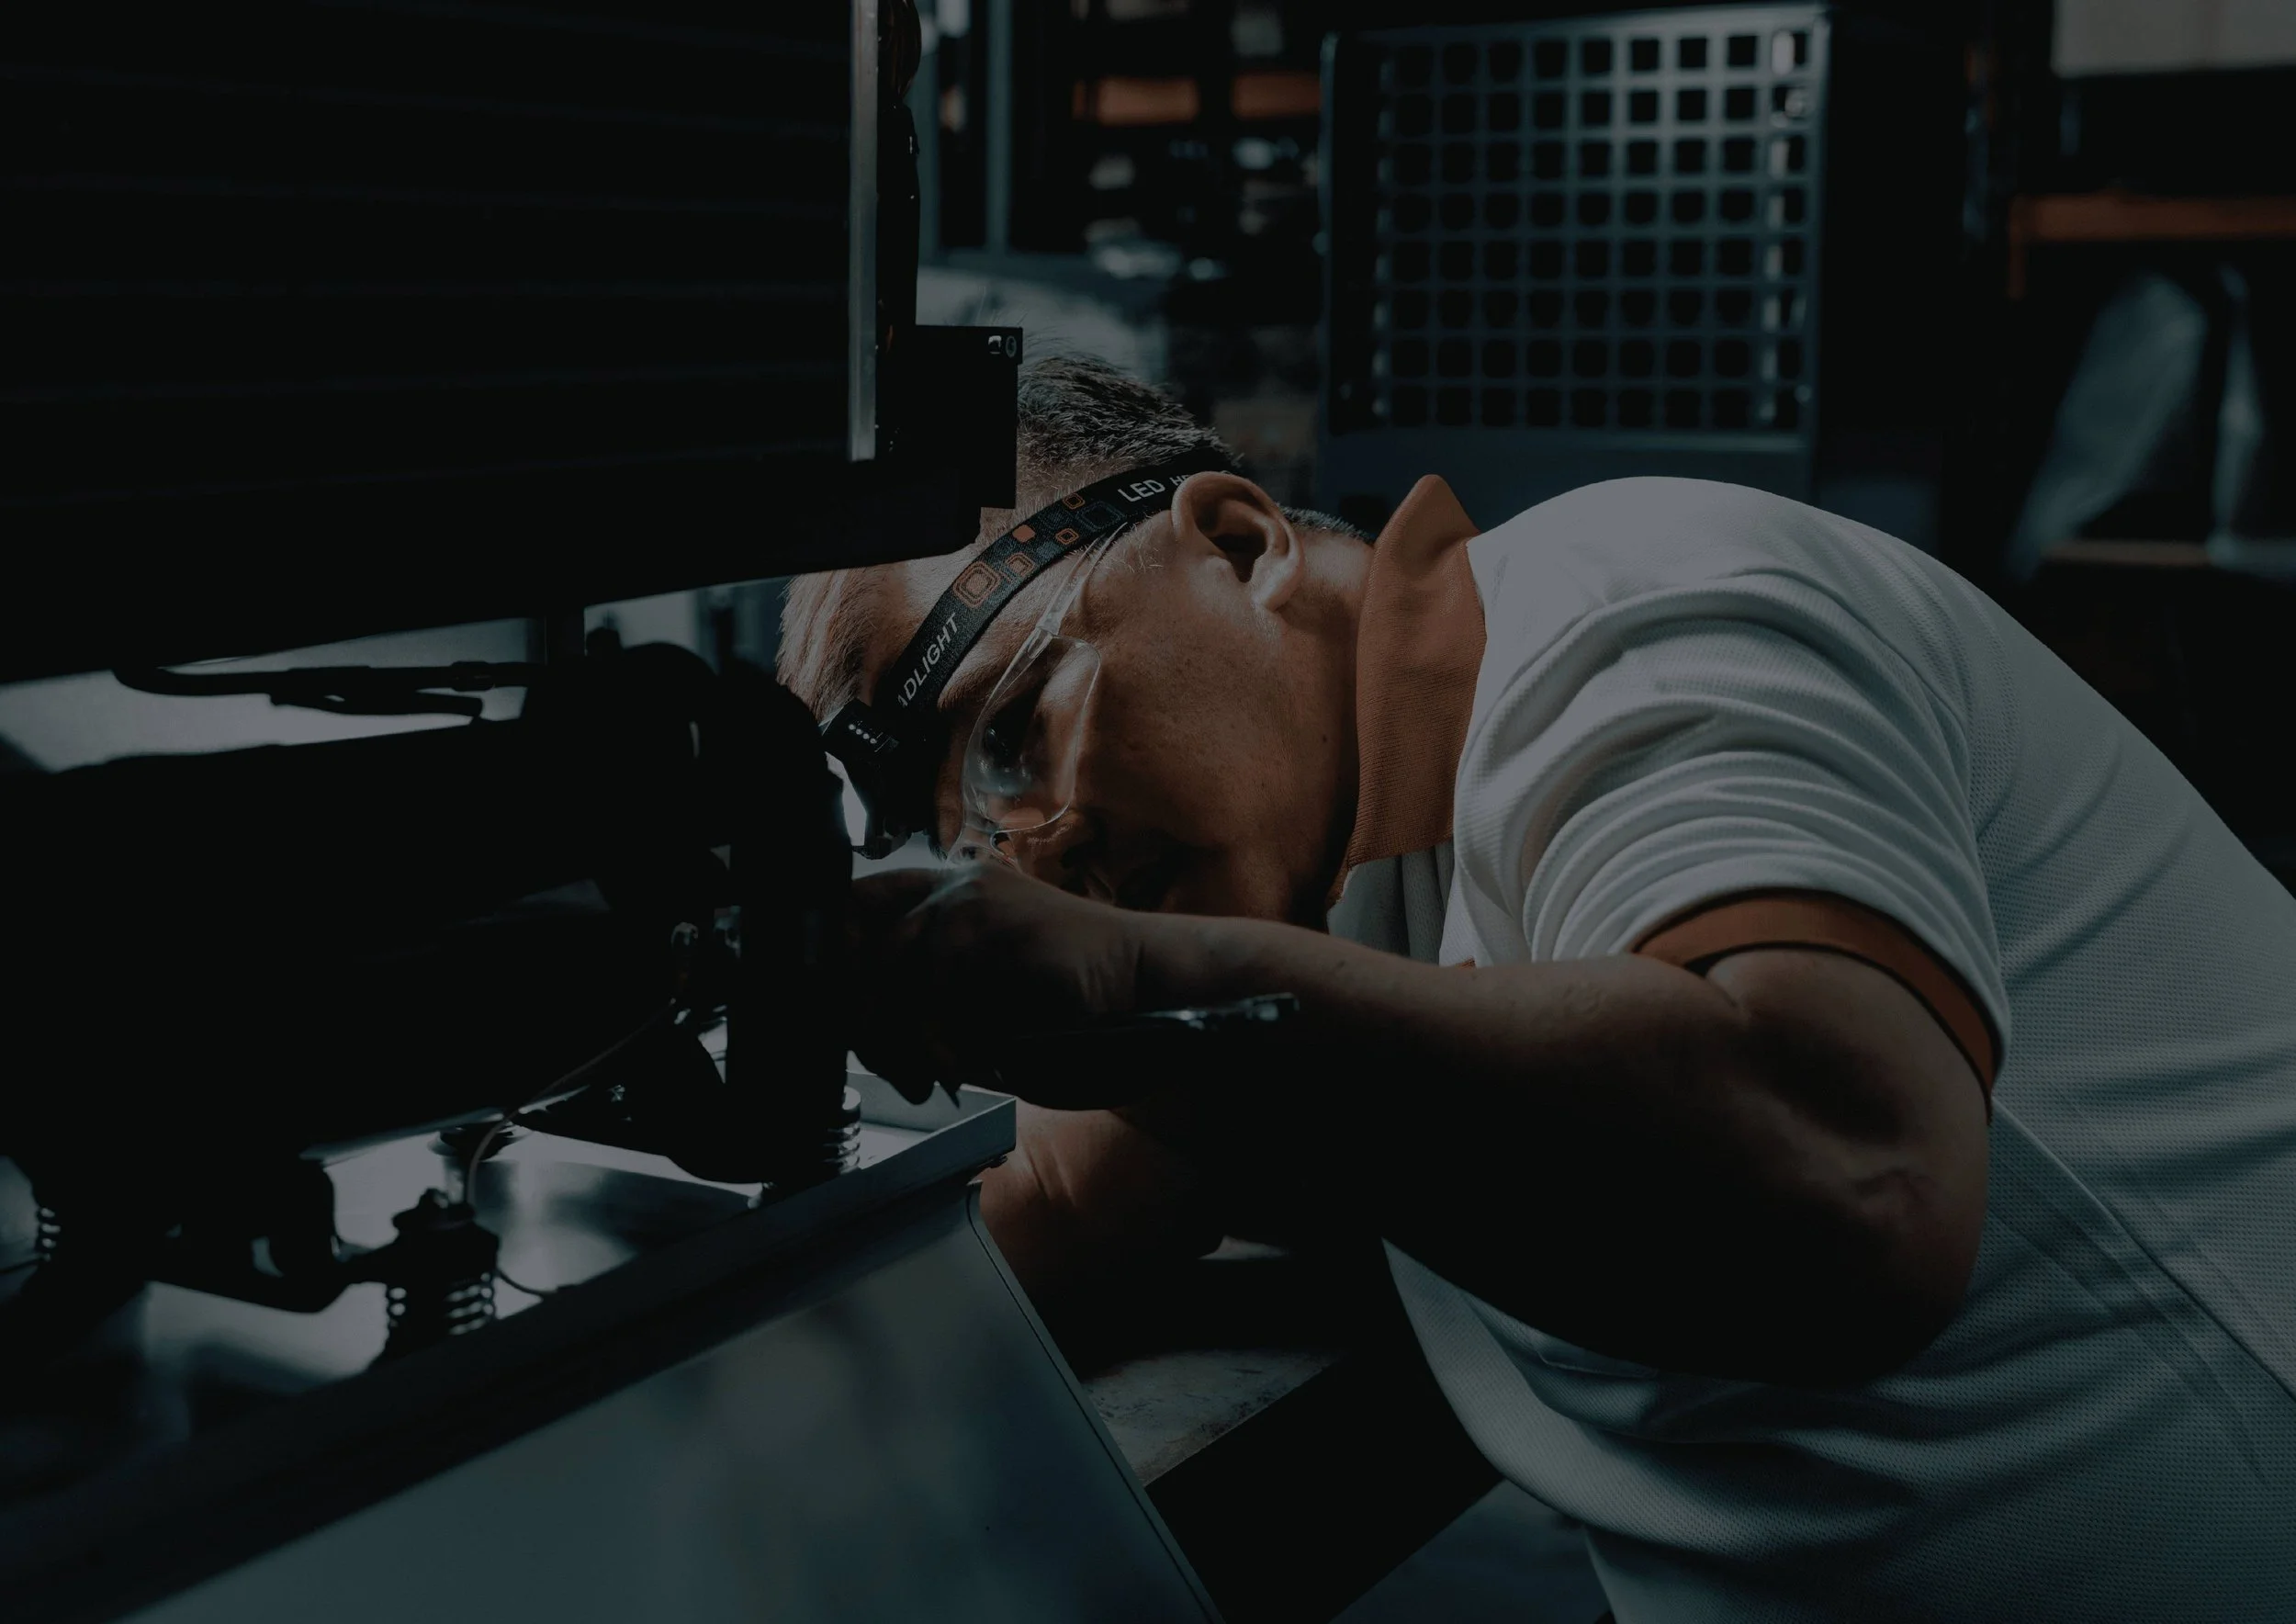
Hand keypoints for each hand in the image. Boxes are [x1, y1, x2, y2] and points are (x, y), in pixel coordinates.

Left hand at [846, 861, 1148, 1100]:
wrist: (1146, 992)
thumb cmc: (1070, 1009)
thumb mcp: (979, 1007)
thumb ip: (923, 1006)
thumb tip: (854, 1034)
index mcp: (951, 895)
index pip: (854, 906)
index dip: (832, 962)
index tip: (838, 1022)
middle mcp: (956, 884)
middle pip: (857, 939)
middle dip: (858, 1017)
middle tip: (888, 1067)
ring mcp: (977, 898)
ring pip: (888, 964)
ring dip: (895, 1036)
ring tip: (926, 1076)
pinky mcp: (998, 923)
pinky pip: (932, 986)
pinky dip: (933, 1038)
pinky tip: (958, 1064)